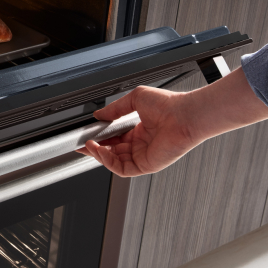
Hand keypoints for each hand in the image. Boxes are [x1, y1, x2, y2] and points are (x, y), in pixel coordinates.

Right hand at [77, 86, 199, 176]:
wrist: (185, 115)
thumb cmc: (169, 105)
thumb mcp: (135, 99)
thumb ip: (115, 108)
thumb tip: (99, 115)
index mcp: (139, 130)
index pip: (113, 137)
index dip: (99, 137)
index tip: (87, 134)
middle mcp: (141, 144)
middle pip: (112, 151)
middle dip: (95, 148)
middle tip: (82, 143)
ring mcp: (143, 156)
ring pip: (114, 161)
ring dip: (99, 155)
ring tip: (89, 145)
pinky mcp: (146, 165)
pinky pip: (122, 169)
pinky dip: (108, 162)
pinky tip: (101, 152)